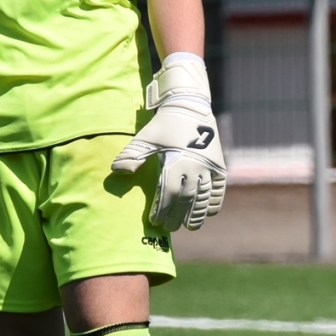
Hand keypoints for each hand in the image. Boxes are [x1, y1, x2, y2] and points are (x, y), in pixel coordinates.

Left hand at [111, 54, 225, 230]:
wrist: (190, 107)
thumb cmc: (164, 125)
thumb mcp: (146, 138)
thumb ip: (132, 155)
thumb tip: (117, 171)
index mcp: (176, 161)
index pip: (168, 193)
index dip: (162, 209)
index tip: (155, 222)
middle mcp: (195, 166)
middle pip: (186, 199)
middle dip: (177, 215)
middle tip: (170, 228)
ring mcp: (209, 167)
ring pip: (204, 197)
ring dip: (197, 214)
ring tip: (190, 227)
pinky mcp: (219, 165)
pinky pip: (219, 189)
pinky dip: (214, 202)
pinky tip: (207, 214)